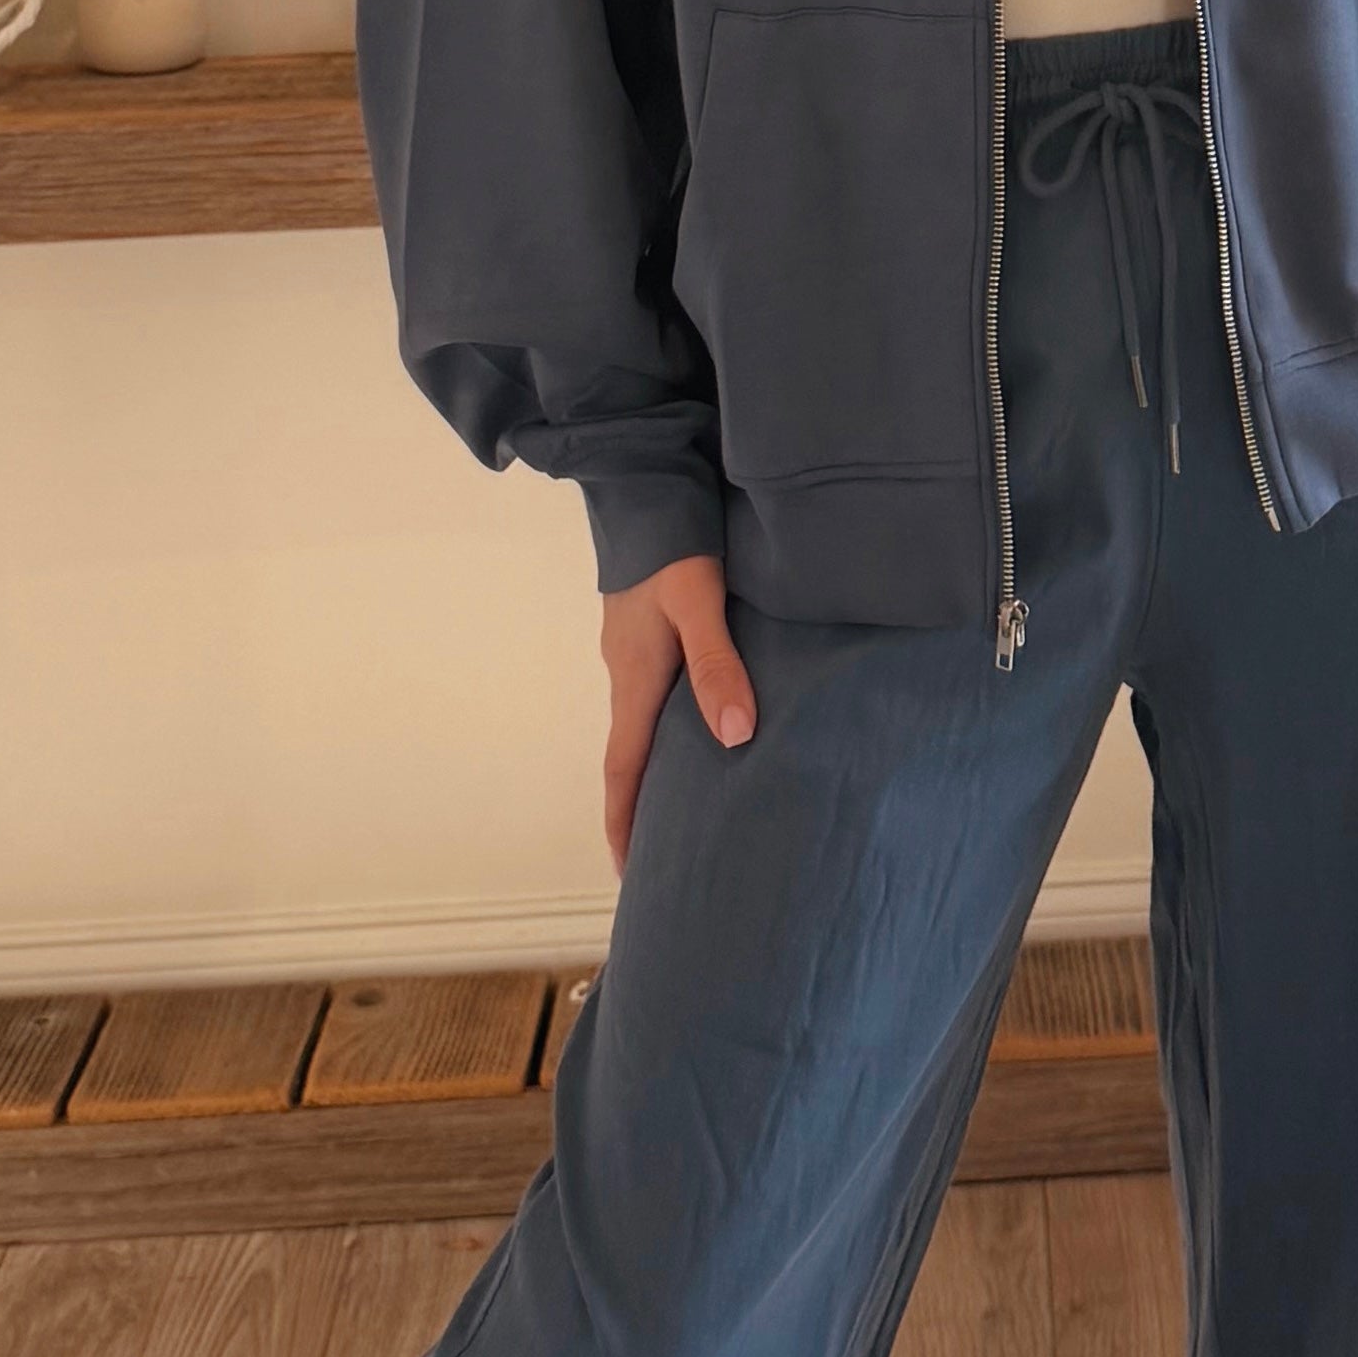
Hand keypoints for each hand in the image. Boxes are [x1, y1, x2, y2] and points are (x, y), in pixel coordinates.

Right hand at [599, 554, 753, 871]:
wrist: (642, 482)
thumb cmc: (672, 543)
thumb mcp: (698, 602)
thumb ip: (717, 663)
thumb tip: (734, 735)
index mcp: (634, 680)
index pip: (623, 770)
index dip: (626, 823)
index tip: (629, 875)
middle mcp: (628, 673)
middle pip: (631, 757)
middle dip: (641, 809)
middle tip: (663, 856)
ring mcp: (635, 651)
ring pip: (646, 726)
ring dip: (658, 769)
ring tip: (688, 803)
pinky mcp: (648, 631)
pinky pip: (658, 696)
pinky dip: (672, 727)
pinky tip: (702, 725)